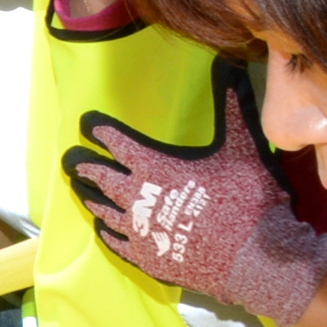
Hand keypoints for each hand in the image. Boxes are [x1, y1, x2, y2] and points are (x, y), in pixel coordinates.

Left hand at [64, 64, 326, 326]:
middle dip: (85, 166)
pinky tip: (102, 230)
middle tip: (70, 159)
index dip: (101, 131)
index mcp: (155, 167)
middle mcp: (138, 198)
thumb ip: (231, 106)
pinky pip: (118, 244)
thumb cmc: (249, 200)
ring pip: (105, 211)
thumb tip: (228, 66)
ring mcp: (141, 232)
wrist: (256, 260)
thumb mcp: (242, 147)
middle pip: (102, 178)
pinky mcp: (149, 259)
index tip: (87, 124)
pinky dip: (107, 234)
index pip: (117, 144)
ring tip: (81, 191)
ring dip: (92, 198)